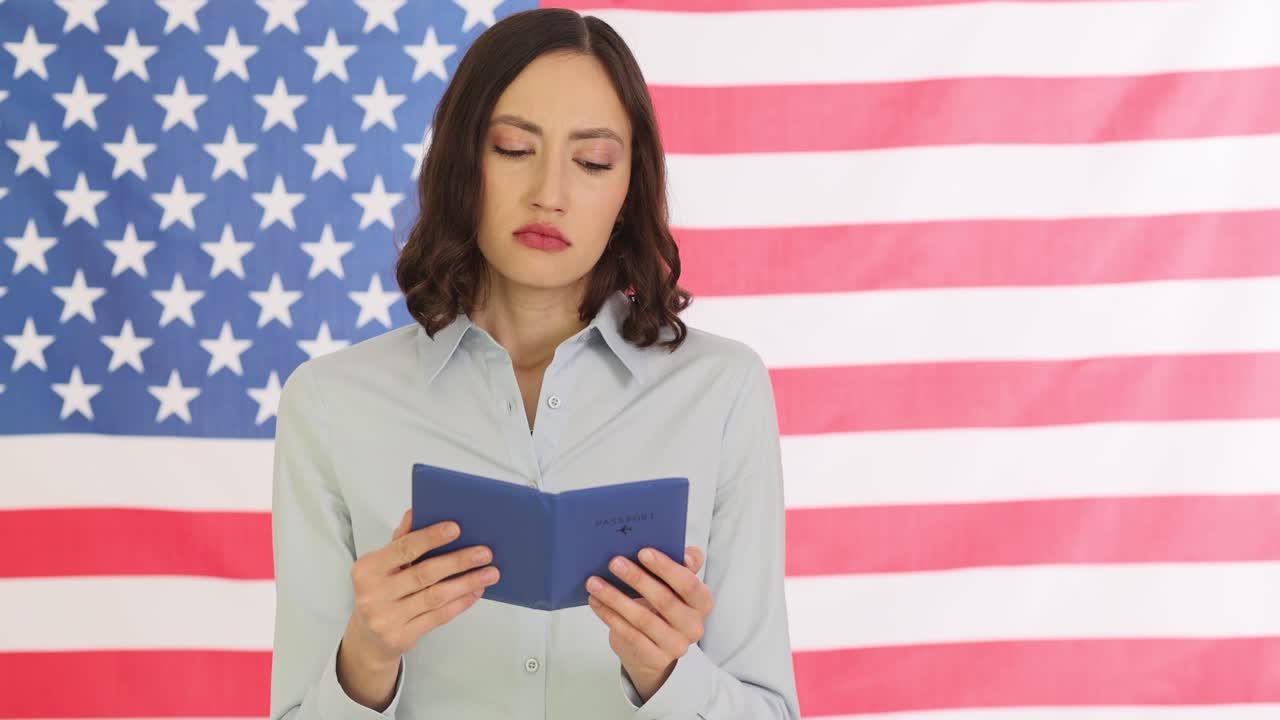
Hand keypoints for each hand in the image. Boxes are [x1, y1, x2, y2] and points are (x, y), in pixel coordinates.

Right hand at [342, 509, 500, 670]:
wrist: (368, 637)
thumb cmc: (381, 590)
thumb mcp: (383, 564)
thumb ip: (401, 539)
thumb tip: (416, 511)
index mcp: (367, 569)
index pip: (403, 549)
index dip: (430, 538)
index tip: (456, 528)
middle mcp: (374, 594)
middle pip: (424, 573)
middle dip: (458, 561)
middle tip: (484, 552)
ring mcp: (387, 618)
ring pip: (435, 596)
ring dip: (466, 583)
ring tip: (489, 573)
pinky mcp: (402, 636)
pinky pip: (438, 616)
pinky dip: (461, 602)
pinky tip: (476, 591)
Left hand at [584, 546, 711, 702]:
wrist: (654, 650)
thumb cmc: (663, 608)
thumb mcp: (674, 586)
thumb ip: (682, 566)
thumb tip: (687, 552)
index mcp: (702, 603)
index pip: (688, 584)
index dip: (666, 568)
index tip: (643, 552)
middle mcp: (693, 626)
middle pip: (664, 600)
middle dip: (637, 579)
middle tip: (614, 562)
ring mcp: (675, 645)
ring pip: (642, 619)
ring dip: (615, 598)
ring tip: (594, 582)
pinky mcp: (655, 659)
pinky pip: (629, 635)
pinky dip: (610, 616)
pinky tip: (596, 602)